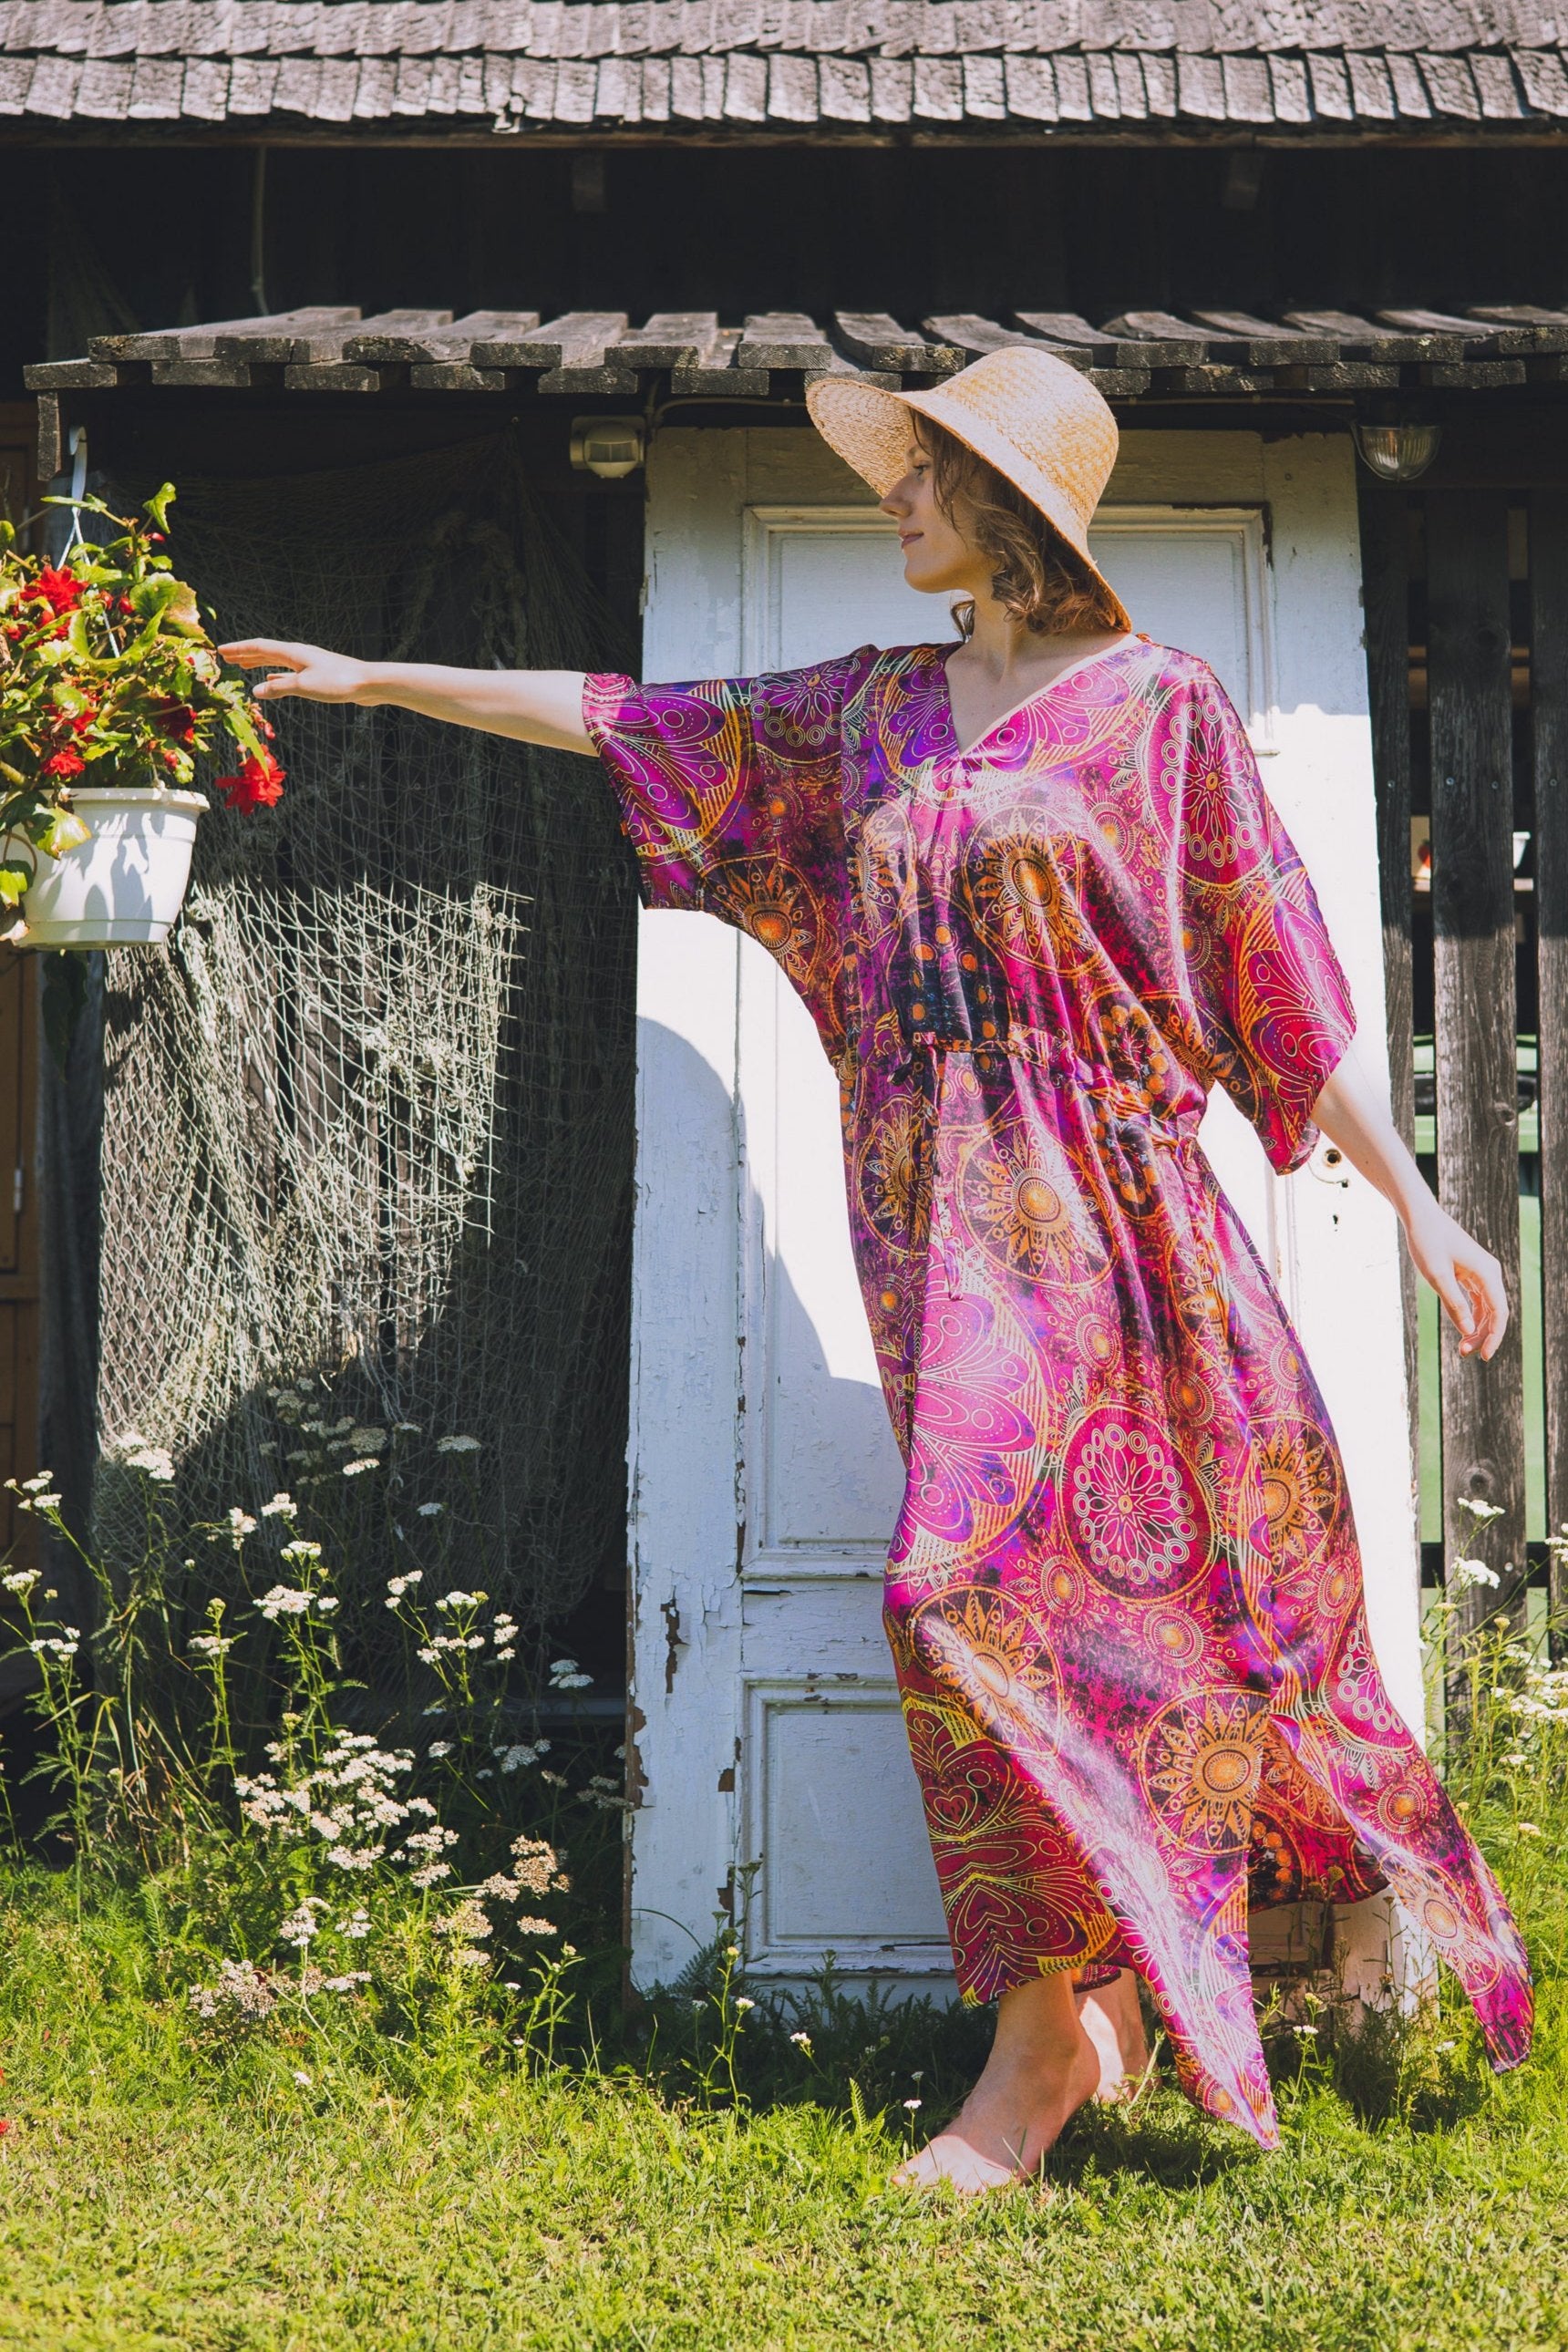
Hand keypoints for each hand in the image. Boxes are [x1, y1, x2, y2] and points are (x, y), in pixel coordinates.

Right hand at [219, 639, 371, 704]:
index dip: (239, 649)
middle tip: (225, 657)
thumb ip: (279, 689)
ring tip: (242, 665)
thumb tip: (255, 692)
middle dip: (244, 654)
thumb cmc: (338, 682)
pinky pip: (287, 672)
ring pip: (276, 662)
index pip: (259, 648)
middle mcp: (299, 655)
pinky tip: (270, 681)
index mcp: (293, 653)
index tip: (220, 650)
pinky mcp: (316, 674)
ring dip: (257, 664)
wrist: (368, 683)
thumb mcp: (304, 686)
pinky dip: (274, 675)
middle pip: (266, 652)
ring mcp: (308, 664)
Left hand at [1403, 1191, 1508, 1360]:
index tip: (1483, 1356)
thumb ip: (1454, 1304)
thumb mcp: (1437, 1276)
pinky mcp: (1471, 1272)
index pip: (1499, 1312)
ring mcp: (1481, 1272)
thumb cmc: (1427, 1242)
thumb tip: (1469, 1330)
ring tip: (1462, 1346)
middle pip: (1495, 1312)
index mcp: (1487, 1272)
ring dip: (1477, 1327)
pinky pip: (1477, 1299)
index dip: (1494, 1336)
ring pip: (1486, 1307)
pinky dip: (1471, 1314)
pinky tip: (1462, 1327)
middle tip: (1463, 1354)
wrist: (1420, 1217)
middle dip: (1483, 1335)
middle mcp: (1489, 1272)